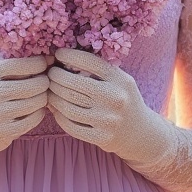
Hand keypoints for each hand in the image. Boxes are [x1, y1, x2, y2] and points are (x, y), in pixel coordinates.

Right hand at [0, 53, 49, 160]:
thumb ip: (17, 58)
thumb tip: (51, 55)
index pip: (22, 64)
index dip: (40, 63)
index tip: (43, 65)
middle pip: (35, 84)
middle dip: (45, 81)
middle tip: (44, 82)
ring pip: (37, 102)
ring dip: (44, 97)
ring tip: (39, 95)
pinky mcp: (2, 132)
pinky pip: (34, 119)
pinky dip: (40, 113)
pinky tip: (34, 109)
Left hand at [46, 47, 176, 167]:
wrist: (141, 133)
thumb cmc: (123, 100)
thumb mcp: (120, 80)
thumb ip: (99, 70)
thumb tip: (63, 58)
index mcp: (121, 80)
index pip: (89, 61)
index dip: (69, 55)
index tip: (58, 54)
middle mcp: (115, 98)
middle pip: (74, 84)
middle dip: (55, 76)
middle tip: (49, 73)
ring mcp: (108, 120)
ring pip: (68, 105)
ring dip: (53, 96)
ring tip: (50, 90)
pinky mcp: (102, 137)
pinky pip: (71, 126)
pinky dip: (58, 116)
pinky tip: (55, 108)